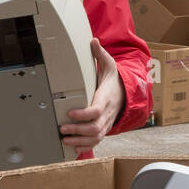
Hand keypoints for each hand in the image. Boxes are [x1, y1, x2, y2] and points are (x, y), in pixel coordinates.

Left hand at [60, 38, 125, 154]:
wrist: (126, 94)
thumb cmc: (114, 81)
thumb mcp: (109, 65)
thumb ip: (99, 54)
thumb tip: (93, 41)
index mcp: (106, 98)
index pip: (96, 110)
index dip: (83, 114)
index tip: (70, 112)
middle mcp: (107, 113)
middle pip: (94, 127)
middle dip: (77, 130)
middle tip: (62, 128)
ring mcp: (106, 123)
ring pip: (95, 137)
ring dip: (79, 141)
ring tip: (65, 140)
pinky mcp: (103, 129)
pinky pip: (96, 141)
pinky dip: (85, 146)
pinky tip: (74, 147)